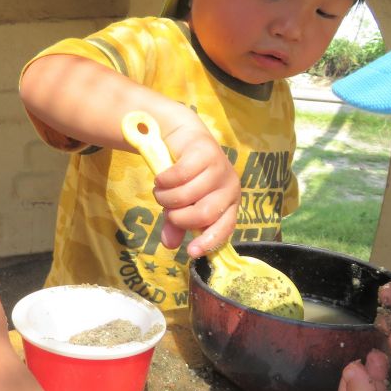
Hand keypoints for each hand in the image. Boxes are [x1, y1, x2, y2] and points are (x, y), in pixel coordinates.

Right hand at [152, 123, 239, 257]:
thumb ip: (176, 224)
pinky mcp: (206, 151)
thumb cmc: (187, 176)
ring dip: (166, 197)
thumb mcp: (182, 204)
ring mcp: (220, 168)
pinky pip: (180, 175)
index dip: (208, 241)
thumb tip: (169, 245)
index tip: (190, 252)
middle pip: (204, 213)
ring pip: (188, 195)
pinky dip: (164, 180)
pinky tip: (160, 178)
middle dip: (178, 216)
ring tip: (160, 191)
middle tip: (167, 209)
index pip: (225, 228)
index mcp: (229, 204)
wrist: (183, 138)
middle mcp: (230, 187)